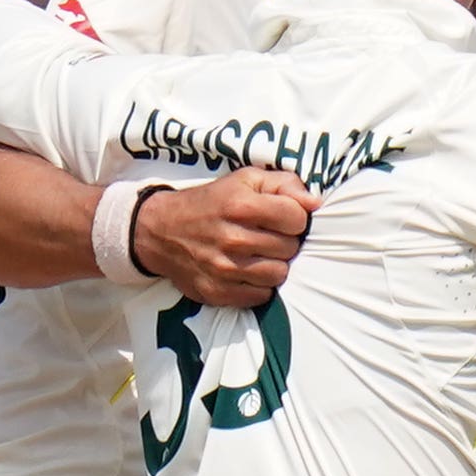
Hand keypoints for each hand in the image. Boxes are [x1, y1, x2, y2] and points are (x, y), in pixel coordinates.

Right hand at [135, 169, 310, 307]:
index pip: (297, 218)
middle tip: (268, 236)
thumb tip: (315, 203)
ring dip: (275, 264)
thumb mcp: (245, 180)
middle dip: (285, 241)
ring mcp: (224, 269)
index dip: (295, 217)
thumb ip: (284, 184)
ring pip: (279, 274)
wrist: (161, 231)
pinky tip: (248, 271)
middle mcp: (233, 238)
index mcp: (240, 205)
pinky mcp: (218, 292)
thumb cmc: (212, 202)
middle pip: (290, 248)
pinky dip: (259, 285)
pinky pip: (261, 296)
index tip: (281, 217)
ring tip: (260, 254)